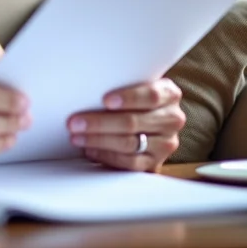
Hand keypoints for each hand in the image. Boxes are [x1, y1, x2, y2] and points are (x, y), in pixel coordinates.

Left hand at [67, 79, 183, 171]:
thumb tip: (87, 88)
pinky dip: (106, 155)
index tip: (105, 100)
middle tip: (75, 122)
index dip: (128, 98)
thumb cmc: (134, 100)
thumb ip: (122, 84)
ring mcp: (165, 143)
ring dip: (98, 140)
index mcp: (169, 94)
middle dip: (100, 123)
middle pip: (133, 122)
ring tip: (77, 137)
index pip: (151, 95)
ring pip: (128, 143)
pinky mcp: (154, 163)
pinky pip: (128, 162)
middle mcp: (172, 119)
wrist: (149, 126)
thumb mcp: (136, 86)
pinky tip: (90, 150)